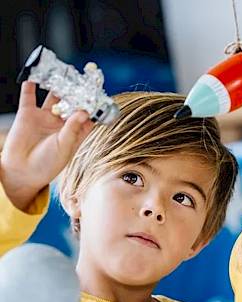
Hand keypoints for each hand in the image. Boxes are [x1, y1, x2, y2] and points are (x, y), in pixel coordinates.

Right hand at [0, 81, 94, 210]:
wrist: (22, 172)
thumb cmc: (47, 164)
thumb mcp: (64, 147)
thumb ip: (73, 129)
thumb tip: (83, 112)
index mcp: (76, 132)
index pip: (88, 115)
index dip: (94, 105)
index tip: (101, 93)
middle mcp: (62, 122)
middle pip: (72, 102)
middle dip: (77, 91)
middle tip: (83, 78)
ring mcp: (45, 117)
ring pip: (53, 96)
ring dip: (57, 84)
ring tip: (63, 71)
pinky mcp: (27, 114)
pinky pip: (29, 96)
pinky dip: (31, 86)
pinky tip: (34, 76)